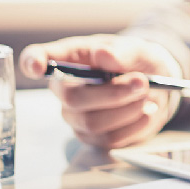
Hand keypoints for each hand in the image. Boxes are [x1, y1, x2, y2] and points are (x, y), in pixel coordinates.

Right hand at [19, 35, 178, 148]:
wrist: (157, 85)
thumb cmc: (137, 61)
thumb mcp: (136, 49)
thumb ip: (121, 52)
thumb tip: (102, 54)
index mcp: (69, 58)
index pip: (36, 58)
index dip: (32, 62)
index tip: (36, 67)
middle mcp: (65, 89)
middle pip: (73, 99)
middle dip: (112, 93)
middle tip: (142, 82)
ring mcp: (76, 116)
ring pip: (93, 123)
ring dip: (127, 110)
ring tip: (146, 96)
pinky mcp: (94, 137)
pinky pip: (110, 139)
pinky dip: (135, 125)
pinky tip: (146, 111)